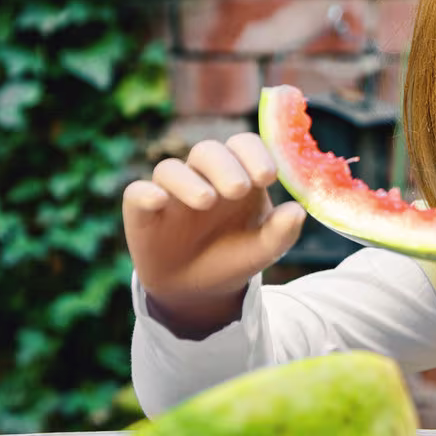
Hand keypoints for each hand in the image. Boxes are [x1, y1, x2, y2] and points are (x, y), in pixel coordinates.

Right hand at [122, 134, 305, 333]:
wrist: (200, 290)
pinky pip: (136, 192)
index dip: (254, 154)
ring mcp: (171, 192)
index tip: (268, 177)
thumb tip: (298, 210)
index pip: (243, 145)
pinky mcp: (143, 211)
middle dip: (225, 166)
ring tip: (208, 201)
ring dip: (190, 180)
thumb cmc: (235, 256)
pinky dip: (146, 193)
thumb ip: (283, 230)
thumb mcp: (265, 249)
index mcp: (238, 175)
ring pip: (171, 168)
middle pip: (207, 151)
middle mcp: (203, 176)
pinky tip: (160, 201)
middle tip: (240, 190)